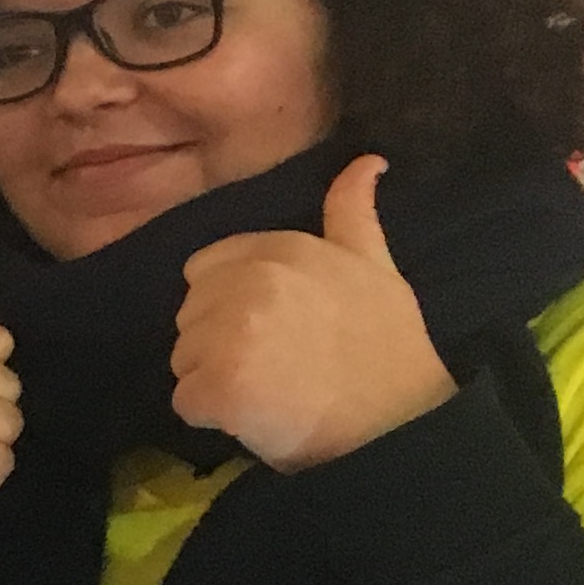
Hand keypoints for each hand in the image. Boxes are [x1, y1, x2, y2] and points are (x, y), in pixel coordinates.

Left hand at [171, 155, 455, 470]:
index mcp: (279, 248)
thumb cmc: (388, 348)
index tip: (276, 331)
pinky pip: (186, 402)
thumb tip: (366, 160)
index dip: (231, 306)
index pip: (205, 272)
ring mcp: (229, 332)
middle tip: (278, 366)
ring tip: (273, 392)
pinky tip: (256, 418)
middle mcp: (248, 280)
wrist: (400, 424)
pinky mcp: (216, 385)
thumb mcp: (375, 267)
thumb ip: (353, 213)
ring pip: (183, 359)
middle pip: (189, 316)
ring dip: (215, 381)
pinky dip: (212, 417)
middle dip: (219, 343)